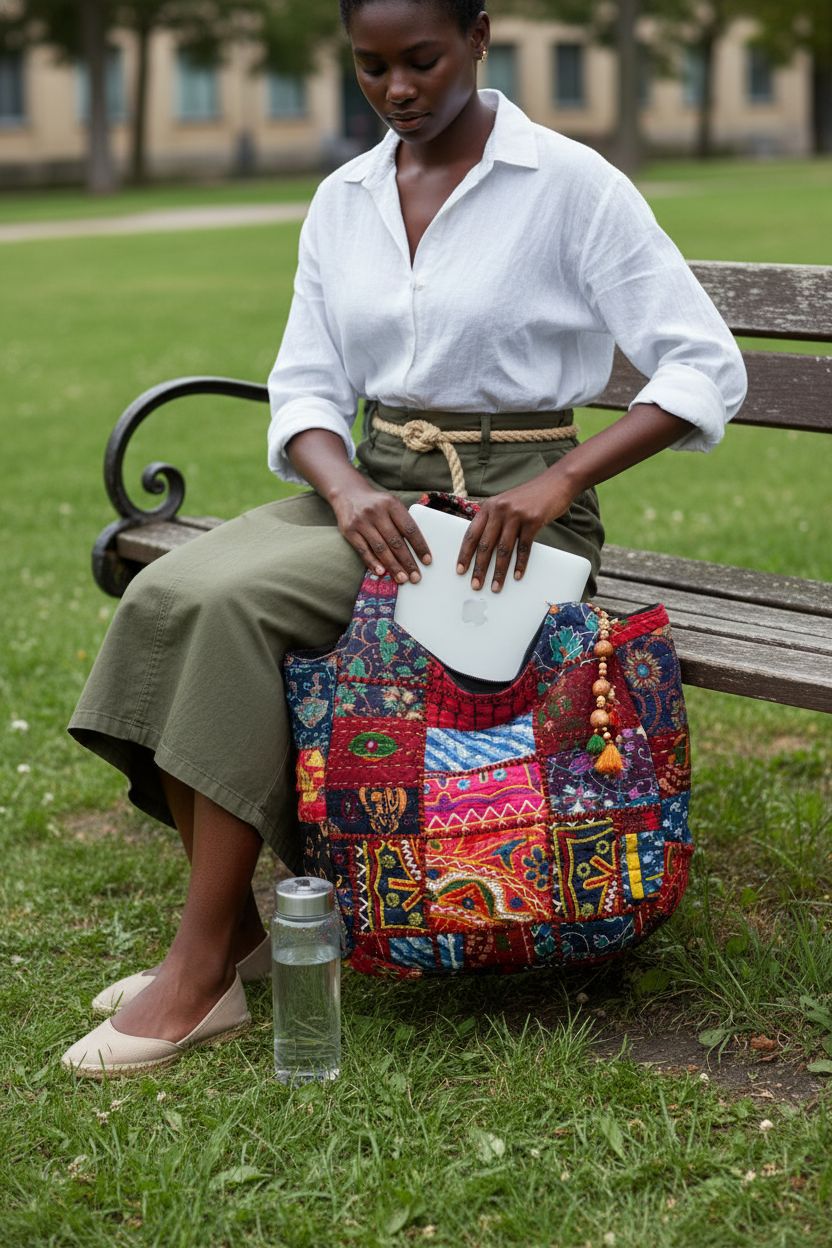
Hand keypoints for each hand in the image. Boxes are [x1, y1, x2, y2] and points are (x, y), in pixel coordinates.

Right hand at [330, 481, 431, 583]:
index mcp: (392, 504)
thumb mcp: (391, 505)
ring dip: (393, 566)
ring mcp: (361, 521)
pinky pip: (363, 550)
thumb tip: (416, 550)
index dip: (420, 546)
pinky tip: (381, 573)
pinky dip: (373, 563)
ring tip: (402, 579)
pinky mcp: (349, 530)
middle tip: (416, 577)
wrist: (348, 492)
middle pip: (396, 541)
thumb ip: (401, 522)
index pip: (409, 529)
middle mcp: (376, 512)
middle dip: (407, 562)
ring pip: (380, 548)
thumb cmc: (376, 504)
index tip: (427, 561)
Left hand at [456, 472, 575, 591]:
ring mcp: (516, 514)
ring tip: (495, 586)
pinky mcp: (533, 520)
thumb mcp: (506, 504)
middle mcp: (499, 509)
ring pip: (503, 549)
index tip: (460, 570)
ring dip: (499, 571)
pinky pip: (524, 548)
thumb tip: (484, 547)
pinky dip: (520, 564)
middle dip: (479, 568)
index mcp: (489, 507)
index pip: (471, 534)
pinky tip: (517, 575)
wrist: (556, 482)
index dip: (465, 554)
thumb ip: (494, 520)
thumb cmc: (530, 497)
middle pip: (485, 544)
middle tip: (475, 585)